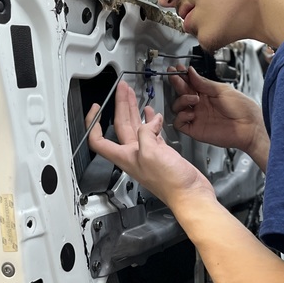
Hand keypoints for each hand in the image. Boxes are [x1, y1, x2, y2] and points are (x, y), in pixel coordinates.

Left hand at [85, 80, 214, 207]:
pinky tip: (152, 113)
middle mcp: (133, 154)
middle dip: (119, 105)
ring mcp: (148, 153)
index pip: (99, 139)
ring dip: (133, 109)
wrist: (190, 194)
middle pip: (119, 125)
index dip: (93, 123)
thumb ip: (145, 133)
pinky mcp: (162, 153)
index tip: (96, 107)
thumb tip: (150, 121)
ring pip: (136, 126)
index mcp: (125, 156)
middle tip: (121, 89)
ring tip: (132, 94)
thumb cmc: (171, 183)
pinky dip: (151, 120)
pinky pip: (151, 132)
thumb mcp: (151, 153)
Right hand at [170, 65, 268, 166]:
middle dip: (177, 83)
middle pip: (181, 93)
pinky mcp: (195, 129)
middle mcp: (200, 105)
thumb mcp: (222, 90)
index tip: (177, 69)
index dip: (182, 76)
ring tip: (193, 98)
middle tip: (175, 76)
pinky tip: (191, 112)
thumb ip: (204, 83)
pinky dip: (181, 116)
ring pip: (177, 107)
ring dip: (181, 100)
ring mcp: (197, 117)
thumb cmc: (243, 108)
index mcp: (207, 93)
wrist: (250, 127)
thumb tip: (191, 72)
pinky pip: (179, 123)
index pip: (189, 83)